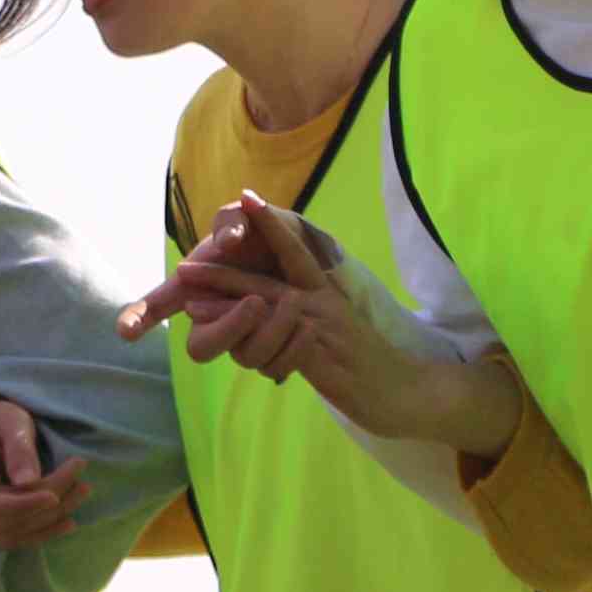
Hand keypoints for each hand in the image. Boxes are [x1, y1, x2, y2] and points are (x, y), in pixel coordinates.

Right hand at [0, 398, 85, 548]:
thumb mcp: (9, 421)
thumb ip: (19, 448)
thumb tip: (28, 482)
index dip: (21, 505)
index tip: (54, 496)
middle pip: (7, 520)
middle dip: (48, 507)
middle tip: (82, 482)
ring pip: (15, 533)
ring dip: (52, 519)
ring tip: (82, 493)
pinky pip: (15, 539)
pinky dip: (43, 532)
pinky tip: (69, 522)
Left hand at [128, 195, 499, 449]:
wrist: (408, 392)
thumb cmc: (372, 367)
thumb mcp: (338, 333)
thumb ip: (310, 318)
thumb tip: (286, 311)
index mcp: (326, 295)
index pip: (295, 250)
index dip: (270, 224)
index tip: (245, 199)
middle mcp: (322, 304)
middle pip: (264, 280)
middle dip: (220, 271)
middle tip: (184, 265)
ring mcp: (321, 326)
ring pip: (264, 307)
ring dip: (223, 303)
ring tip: (188, 301)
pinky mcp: (320, 353)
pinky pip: (277, 339)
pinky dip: (248, 335)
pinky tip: (225, 338)